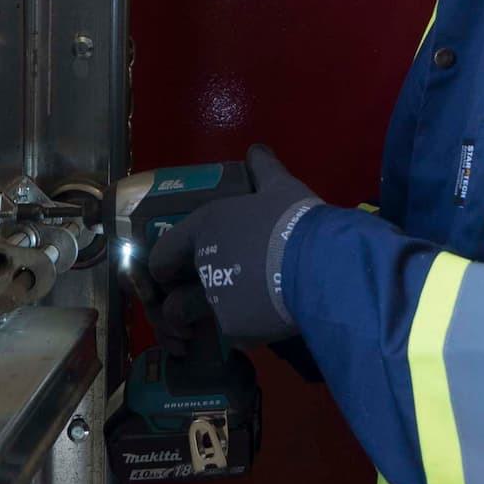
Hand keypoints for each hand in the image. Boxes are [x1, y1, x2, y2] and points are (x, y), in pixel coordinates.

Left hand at [148, 145, 322, 347]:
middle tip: (197, 300)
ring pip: (190, 319)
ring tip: (217, 322)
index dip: (166, 266)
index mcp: (205, 227)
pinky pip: (230, 334)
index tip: (177, 271)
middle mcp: (201, 264)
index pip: (162, 256)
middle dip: (179, 300)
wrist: (320, 264)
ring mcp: (214, 299)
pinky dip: (239, 331)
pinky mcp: (234, 328)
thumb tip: (257, 150)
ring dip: (196, 322)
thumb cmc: (295, 219)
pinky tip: (256, 326)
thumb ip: (263, 168)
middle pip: (172, 294)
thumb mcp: (281, 186)